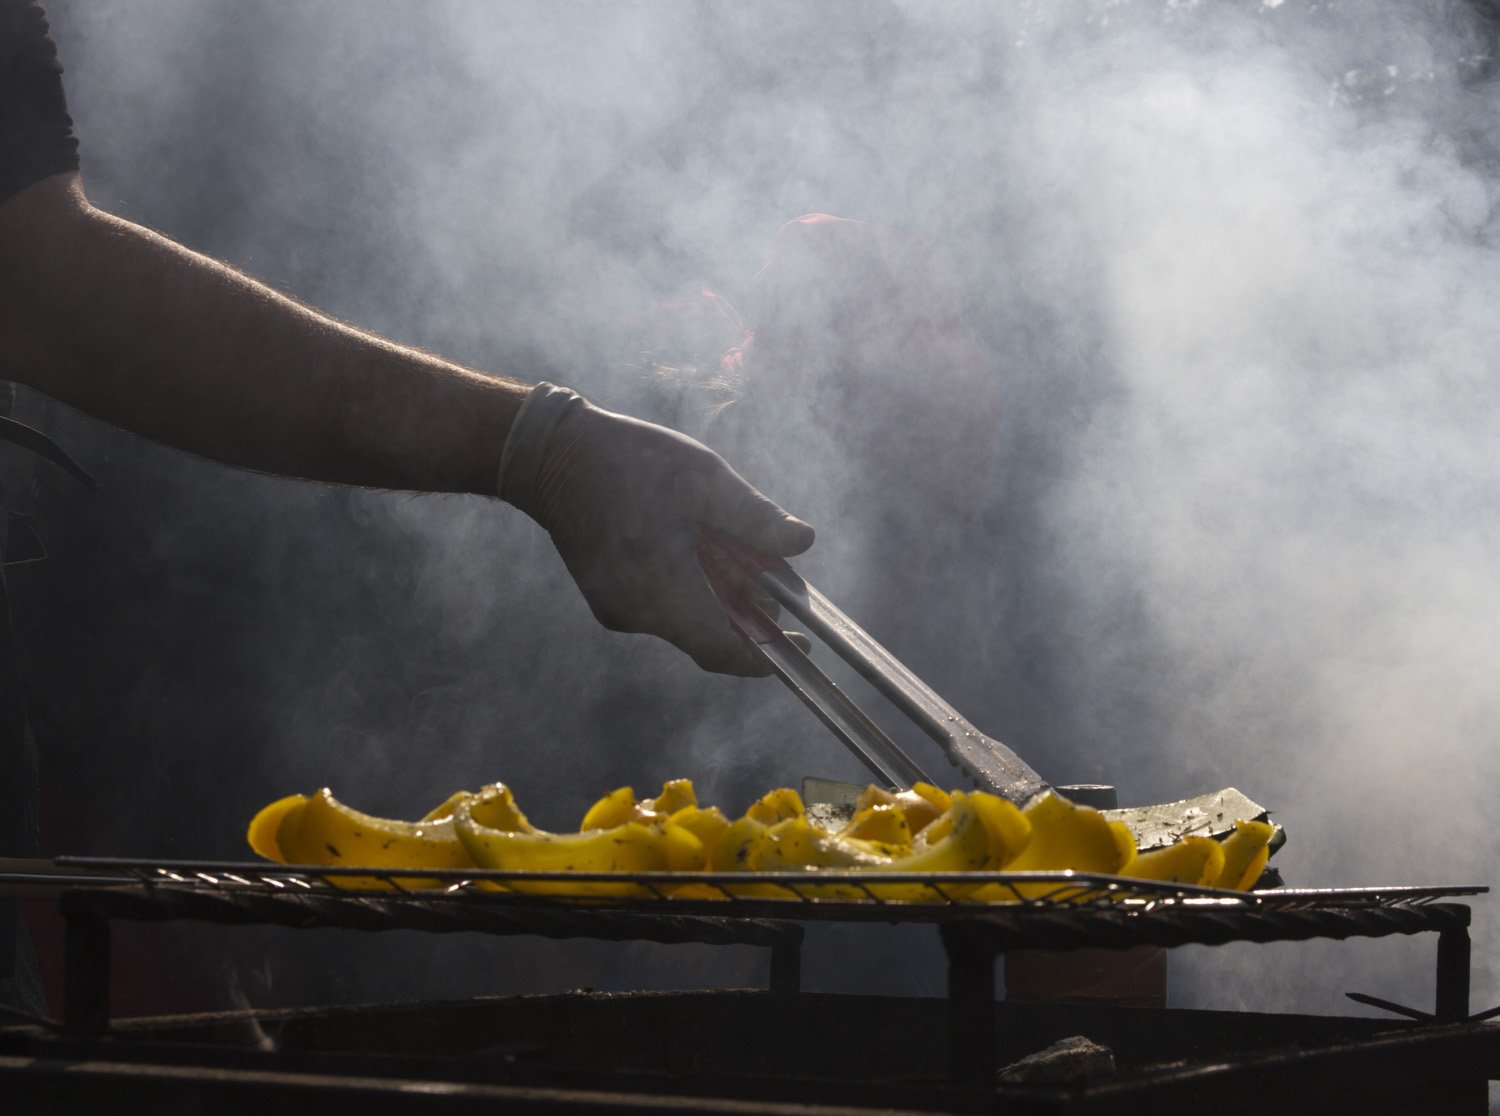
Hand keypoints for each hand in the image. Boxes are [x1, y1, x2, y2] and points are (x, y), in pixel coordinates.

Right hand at [502, 385, 813, 674]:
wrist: (552, 456)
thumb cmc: (631, 460)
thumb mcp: (703, 478)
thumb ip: (754, 516)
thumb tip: (802, 542)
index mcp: (663, 585)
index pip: (723, 650)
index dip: (767, 655)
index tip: (799, 644)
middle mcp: (637, 611)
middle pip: (709, 635)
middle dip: (747, 614)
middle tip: (770, 577)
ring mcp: (618, 610)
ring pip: (686, 622)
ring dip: (718, 600)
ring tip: (730, 553)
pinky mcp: (607, 601)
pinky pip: (661, 610)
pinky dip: (688, 593)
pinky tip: (693, 552)